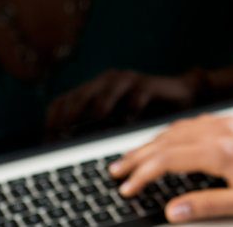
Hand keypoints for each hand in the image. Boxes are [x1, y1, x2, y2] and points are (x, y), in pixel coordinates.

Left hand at [46, 69, 198, 136]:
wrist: (182, 93)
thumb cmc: (146, 112)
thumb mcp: (116, 119)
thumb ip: (96, 131)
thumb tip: (68, 153)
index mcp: (94, 90)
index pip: (63, 103)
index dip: (53, 121)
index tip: (50, 142)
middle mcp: (107, 82)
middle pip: (79, 96)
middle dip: (70, 117)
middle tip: (65, 138)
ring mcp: (128, 80)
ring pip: (105, 94)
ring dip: (98, 110)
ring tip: (91, 128)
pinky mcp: (149, 84)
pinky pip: (137, 96)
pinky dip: (130, 109)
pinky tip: (128, 123)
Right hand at [108, 115, 232, 222]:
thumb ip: (206, 206)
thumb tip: (173, 211)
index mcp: (218, 152)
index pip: (167, 160)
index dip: (142, 175)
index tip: (126, 188)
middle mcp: (217, 133)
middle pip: (165, 142)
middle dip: (136, 157)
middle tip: (115, 172)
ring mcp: (223, 124)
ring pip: (175, 130)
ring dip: (150, 143)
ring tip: (131, 158)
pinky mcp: (230, 122)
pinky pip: (191, 124)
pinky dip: (170, 133)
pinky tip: (164, 140)